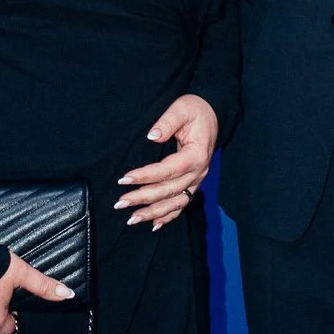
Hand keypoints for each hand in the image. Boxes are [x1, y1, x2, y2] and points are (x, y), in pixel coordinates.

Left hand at [114, 94, 218, 231]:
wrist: (212, 114)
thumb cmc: (195, 110)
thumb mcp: (182, 108)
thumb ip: (167, 121)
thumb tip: (152, 135)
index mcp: (196, 154)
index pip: (168, 170)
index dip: (145, 176)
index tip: (124, 179)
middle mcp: (198, 172)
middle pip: (169, 190)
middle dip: (143, 198)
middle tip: (120, 203)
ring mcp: (197, 180)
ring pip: (175, 202)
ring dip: (153, 213)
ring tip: (132, 219)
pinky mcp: (193, 183)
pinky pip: (182, 204)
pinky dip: (168, 217)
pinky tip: (154, 225)